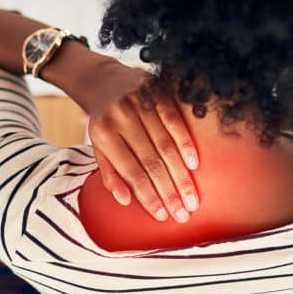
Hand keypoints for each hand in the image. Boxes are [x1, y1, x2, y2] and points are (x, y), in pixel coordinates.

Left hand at [82, 61, 199, 222]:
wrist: (102, 78)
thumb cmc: (103, 120)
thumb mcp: (98, 146)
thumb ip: (110, 173)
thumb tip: (126, 201)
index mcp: (104, 133)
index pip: (131, 172)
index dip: (148, 195)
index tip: (163, 215)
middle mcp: (121, 117)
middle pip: (151, 162)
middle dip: (169, 191)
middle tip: (184, 213)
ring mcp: (139, 103)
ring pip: (165, 145)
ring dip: (181, 175)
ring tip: (192, 198)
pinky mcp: (156, 91)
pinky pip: (175, 120)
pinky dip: (185, 142)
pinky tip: (194, 164)